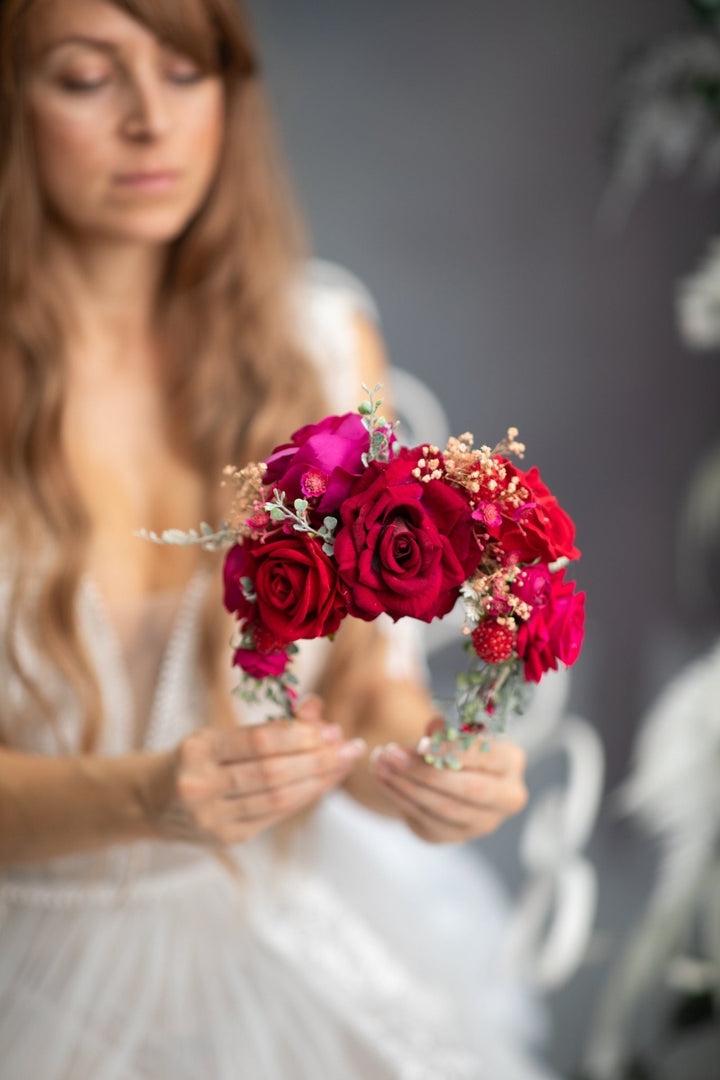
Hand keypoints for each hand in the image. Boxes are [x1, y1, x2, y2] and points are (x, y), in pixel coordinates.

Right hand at [157, 698, 364, 846]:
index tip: (331, 728)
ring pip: (278, 799)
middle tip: (349, 746)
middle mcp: (200, 786)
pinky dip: (304, 797)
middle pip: (272, 773)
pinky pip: (275, 815)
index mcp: (197, 750)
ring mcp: (212, 818)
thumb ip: (268, 725)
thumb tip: (317, 708)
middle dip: (317, 759)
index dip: (299, 735)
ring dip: (318, 780)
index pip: (258, 742)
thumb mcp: (221, 733)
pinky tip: (323, 783)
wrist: (154, 802)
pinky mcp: (226, 839)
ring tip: (343, 763)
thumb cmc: (197, 758)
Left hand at [368, 725, 527, 843]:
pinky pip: (426, 821)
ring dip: (406, 785)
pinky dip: (401, 798)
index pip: (486, 757)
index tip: (422, 745)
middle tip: (391, 754)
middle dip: (425, 773)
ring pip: (443, 809)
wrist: (447, 771)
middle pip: (468, 790)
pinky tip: (383, 779)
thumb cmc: (453, 743)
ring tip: (379, 763)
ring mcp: (483, 822)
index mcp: (511, 762)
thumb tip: (434, 730)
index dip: (453, 752)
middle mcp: (506, 797)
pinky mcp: (456, 835)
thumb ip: (446, 728)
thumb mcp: (452, 728)